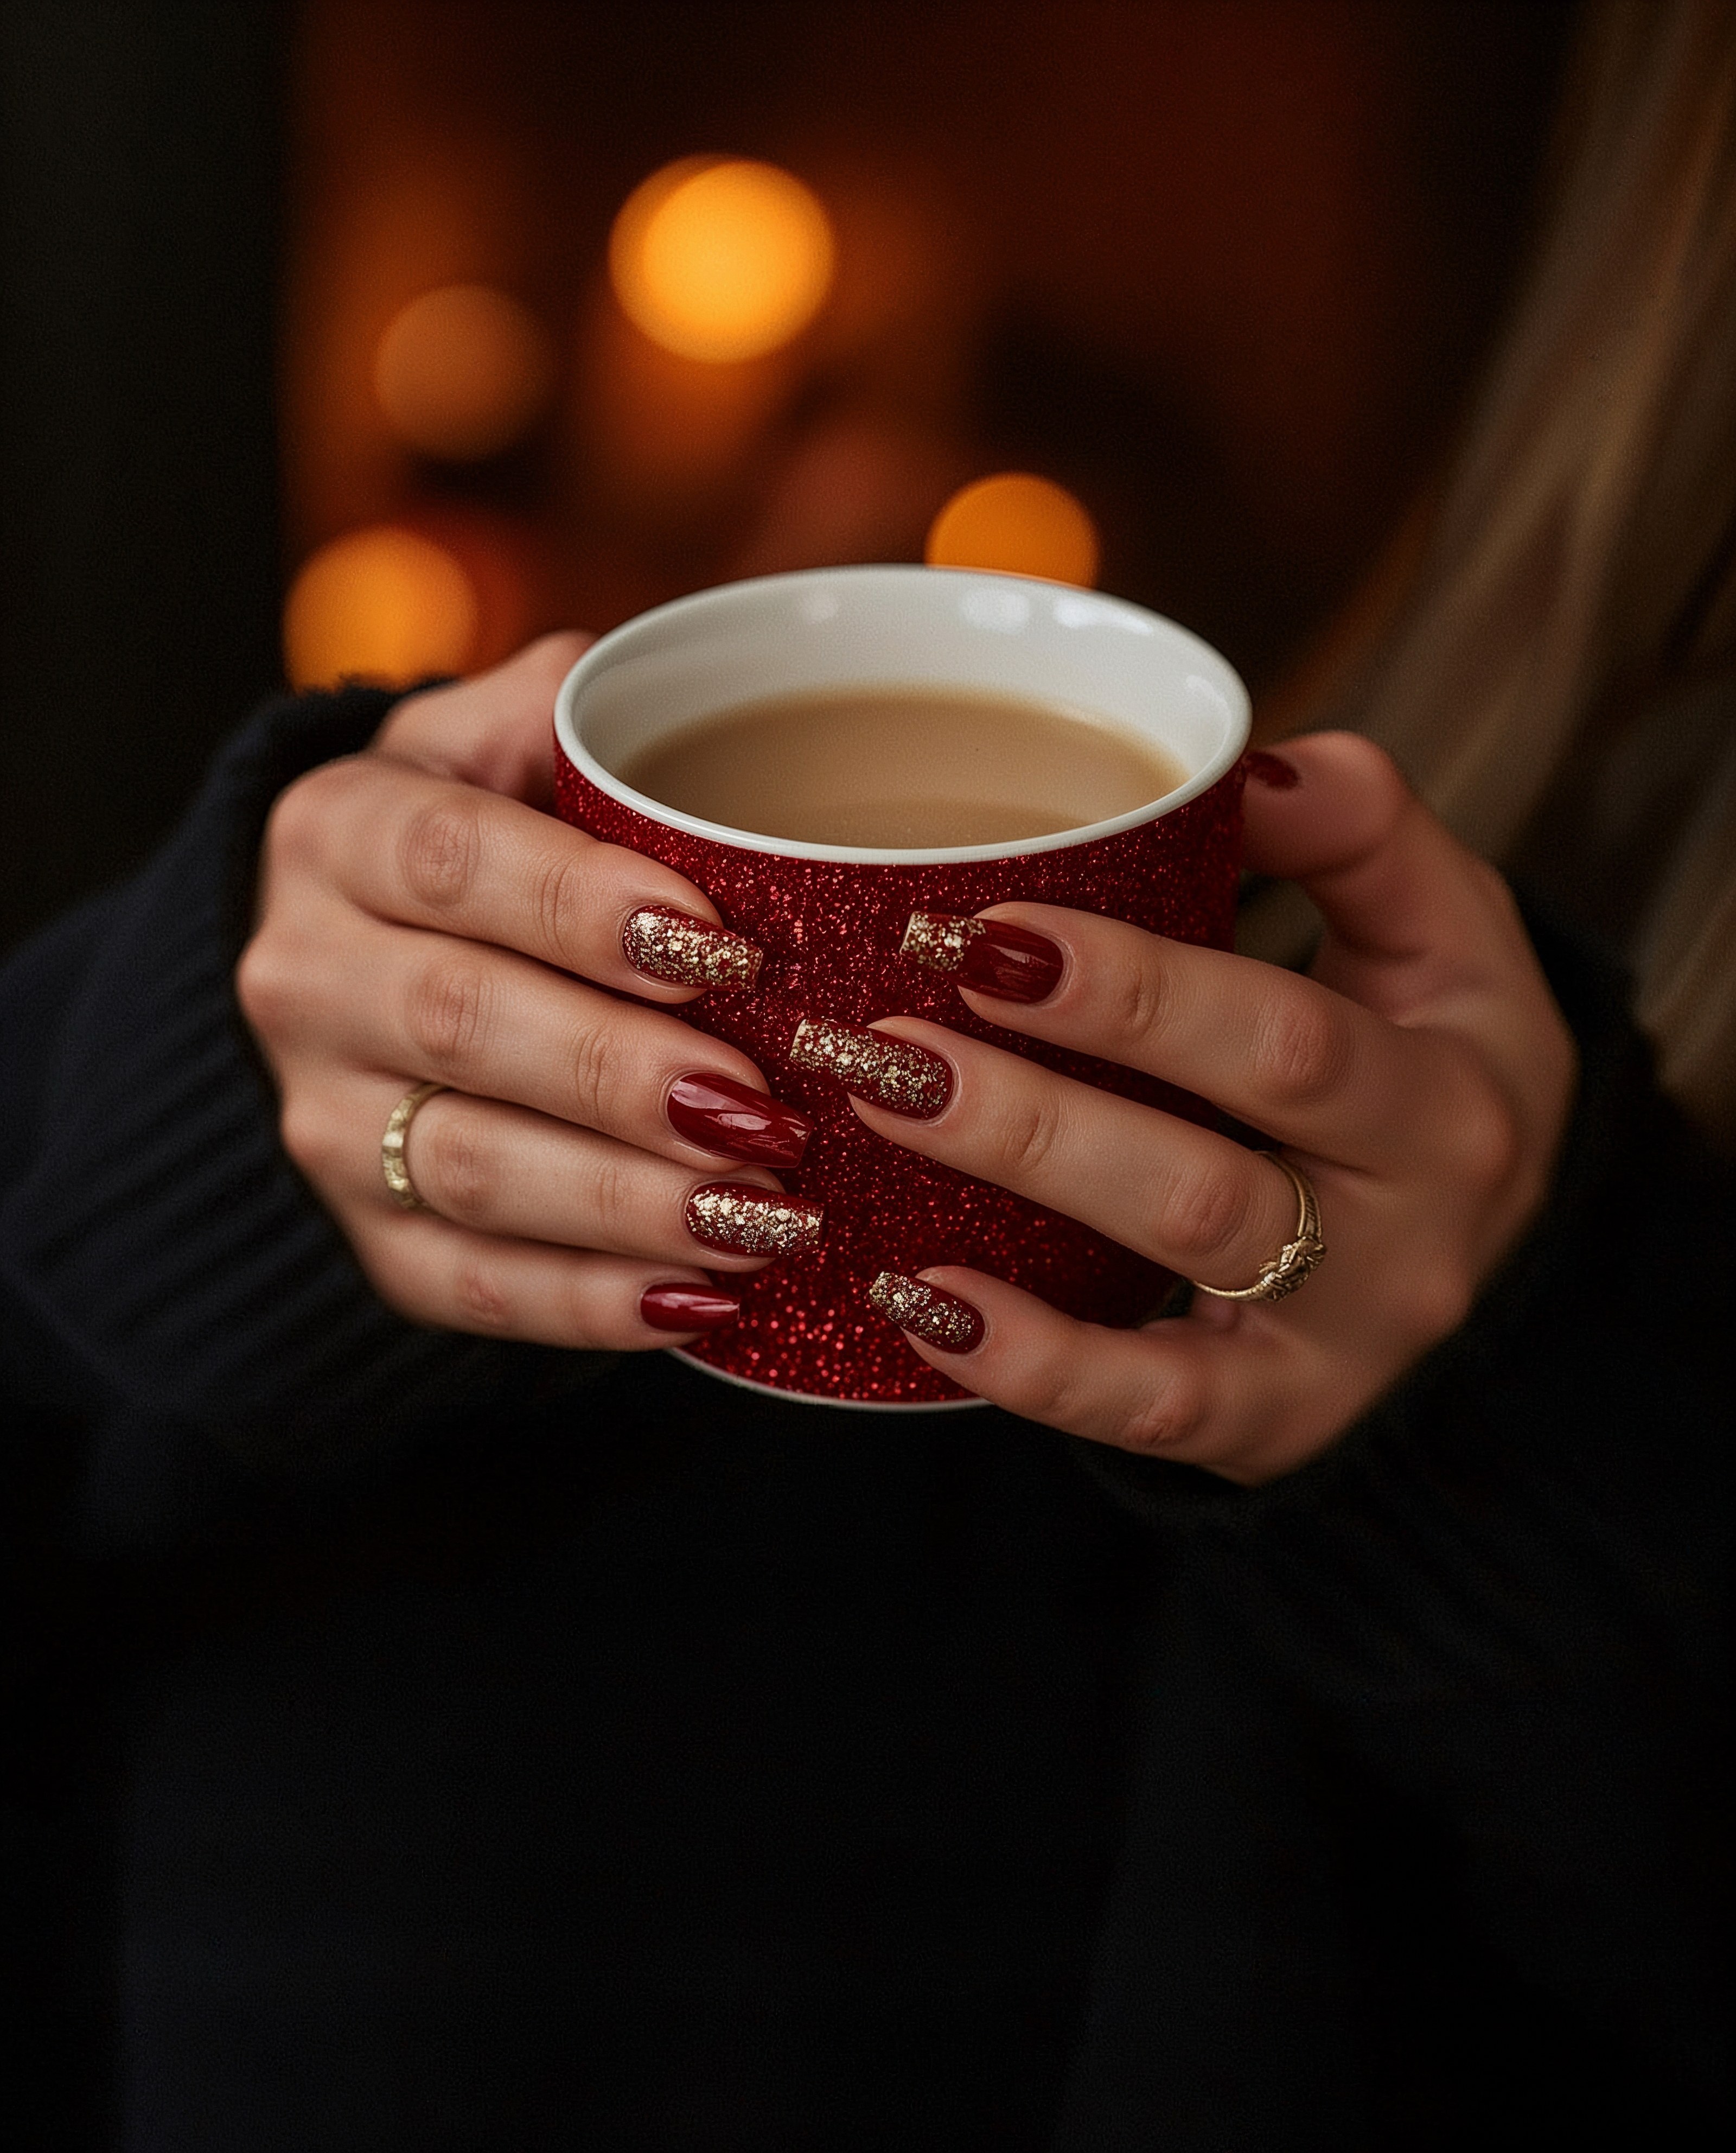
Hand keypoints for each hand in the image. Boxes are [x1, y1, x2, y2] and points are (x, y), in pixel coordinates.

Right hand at [237, 637, 819, 1349]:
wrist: (335, 972)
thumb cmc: (461, 849)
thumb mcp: (478, 751)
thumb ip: (555, 714)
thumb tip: (657, 689)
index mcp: (340, 833)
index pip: (454, 863)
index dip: (581, 905)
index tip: (716, 945)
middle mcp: (308, 976)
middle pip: (464, 1026)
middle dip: (623, 1074)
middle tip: (768, 1107)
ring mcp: (323, 1117)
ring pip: (470, 1168)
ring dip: (626, 1204)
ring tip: (764, 1216)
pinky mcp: (360, 1235)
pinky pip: (467, 1284)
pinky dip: (586, 1305)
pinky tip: (702, 1305)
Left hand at [848, 734, 1577, 1483]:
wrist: (1516, 1267)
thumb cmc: (1444, 1069)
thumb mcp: (1453, 941)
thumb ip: (1364, 833)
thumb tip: (1241, 768)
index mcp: (1444, 1098)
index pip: (1282, 1042)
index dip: (1136, 992)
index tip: (991, 933)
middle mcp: (1406, 1238)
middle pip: (1208, 1176)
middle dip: (1039, 1105)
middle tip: (889, 1038)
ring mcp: (1340, 1349)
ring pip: (1171, 1272)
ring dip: (1019, 1190)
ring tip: (878, 1116)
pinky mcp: (1275, 1426)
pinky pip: (1148, 1413)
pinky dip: (1032, 1366)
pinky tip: (918, 1299)